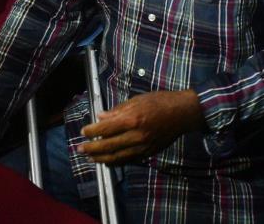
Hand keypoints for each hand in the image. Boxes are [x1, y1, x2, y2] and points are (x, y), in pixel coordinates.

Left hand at [79, 89, 203, 164]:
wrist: (183, 113)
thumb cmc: (160, 102)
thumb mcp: (137, 100)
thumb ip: (118, 110)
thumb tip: (101, 117)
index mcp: (133, 119)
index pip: (106, 129)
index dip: (92, 131)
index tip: (83, 131)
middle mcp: (137, 135)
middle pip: (109, 146)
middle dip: (92, 148)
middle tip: (80, 148)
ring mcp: (143, 146)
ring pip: (117, 157)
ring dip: (101, 158)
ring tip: (90, 157)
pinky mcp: (148, 153)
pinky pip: (128, 160)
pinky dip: (115, 162)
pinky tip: (107, 161)